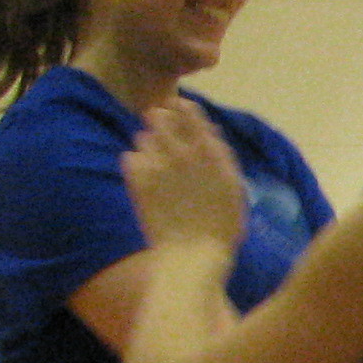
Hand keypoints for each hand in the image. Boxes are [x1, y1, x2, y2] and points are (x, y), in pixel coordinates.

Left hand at [123, 100, 246, 251]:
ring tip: (156, 160)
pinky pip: (129, 158)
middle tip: (163, 130)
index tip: (180, 107)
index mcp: (206, 151)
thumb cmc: (222, 226)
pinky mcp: (137, 182)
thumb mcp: (233, 187)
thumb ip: (220, 156)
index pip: (189, 113)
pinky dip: (135, 163)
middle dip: (160, 121)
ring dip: (148, 144)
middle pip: (159, 118)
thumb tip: (208, 133)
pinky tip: (144, 177)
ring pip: (142, 138)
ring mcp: (155, 166)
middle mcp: (179, 152)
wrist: (192, 254)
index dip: (183, 108)